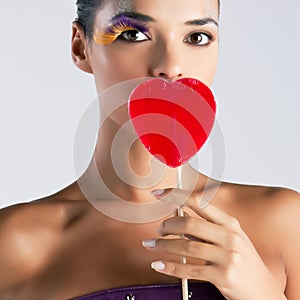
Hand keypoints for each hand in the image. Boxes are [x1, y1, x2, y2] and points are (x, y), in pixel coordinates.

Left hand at [142, 188, 285, 299]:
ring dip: (163, 245)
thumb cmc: (244, 262)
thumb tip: (178, 217)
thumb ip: (205, 228)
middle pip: (190, 224)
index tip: (159, 193)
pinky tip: (159, 264)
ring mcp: (227, 257)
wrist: (263, 291)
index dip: (177, 196)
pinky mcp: (223, 276)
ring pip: (186, 246)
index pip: (200, 203)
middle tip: (159, 229)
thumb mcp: (229, 239)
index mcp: (230, 223)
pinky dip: (170, 267)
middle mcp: (229, 237)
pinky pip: (189, 270)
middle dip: (168, 225)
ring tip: (152, 244)